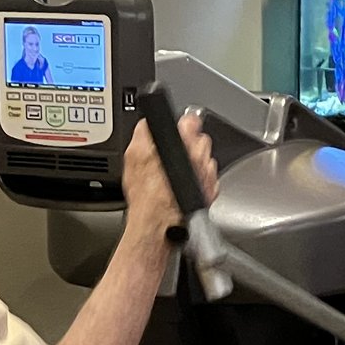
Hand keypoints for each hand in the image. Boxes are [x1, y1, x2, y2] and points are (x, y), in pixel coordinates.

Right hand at [119, 114, 218, 237]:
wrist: (158, 224)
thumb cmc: (147, 194)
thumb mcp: (133, 155)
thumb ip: (143, 133)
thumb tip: (147, 125)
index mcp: (185, 141)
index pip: (191, 120)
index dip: (183, 123)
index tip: (179, 128)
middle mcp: (202, 156)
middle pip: (200, 140)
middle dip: (188, 145)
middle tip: (173, 155)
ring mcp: (208, 175)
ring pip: (204, 161)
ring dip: (194, 164)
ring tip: (175, 175)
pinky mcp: (210, 191)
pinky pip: (207, 180)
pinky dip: (198, 182)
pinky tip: (182, 188)